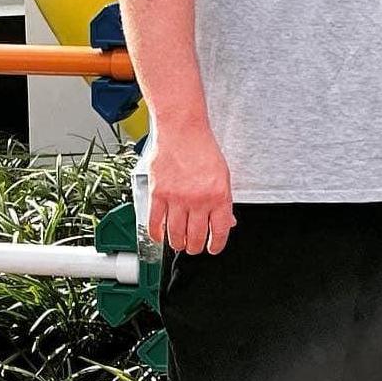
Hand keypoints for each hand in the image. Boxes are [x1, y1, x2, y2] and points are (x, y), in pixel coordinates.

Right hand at [149, 129, 235, 254]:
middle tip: (194, 247)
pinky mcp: (157, 194)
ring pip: (175, 234)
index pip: (219, 231)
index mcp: (219, 196)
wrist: (182, 132)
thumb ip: (224, 202)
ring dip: (177, 243)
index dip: (216, 246)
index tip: (212, 249)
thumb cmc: (203, 151)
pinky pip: (154, 222)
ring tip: (179, 243)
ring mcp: (176, 198)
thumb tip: (227, 223)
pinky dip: (157, 234)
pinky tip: (161, 235)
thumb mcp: (223, 177)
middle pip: (196, 237)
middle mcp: (198, 200)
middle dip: (195, 248)